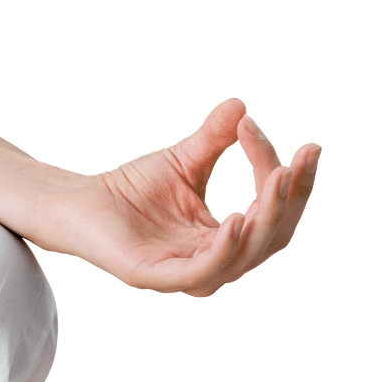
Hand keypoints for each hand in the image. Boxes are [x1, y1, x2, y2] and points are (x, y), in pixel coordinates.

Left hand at [42, 98, 320, 294]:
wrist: (78, 201)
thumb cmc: (129, 188)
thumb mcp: (183, 159)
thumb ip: (215, 138)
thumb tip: (241, 105)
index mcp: (225, 239)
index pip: (273, 212)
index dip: (292, 181)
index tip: (303, 144)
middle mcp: (213, 262)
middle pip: (271, 239)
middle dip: (289, 201)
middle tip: (295, 163)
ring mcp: (185, 273)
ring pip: (244, 258)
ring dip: (266, 219)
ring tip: (277, 180)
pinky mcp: (155, 276)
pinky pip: (202, 270)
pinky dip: (225, 249)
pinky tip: (238, 218)